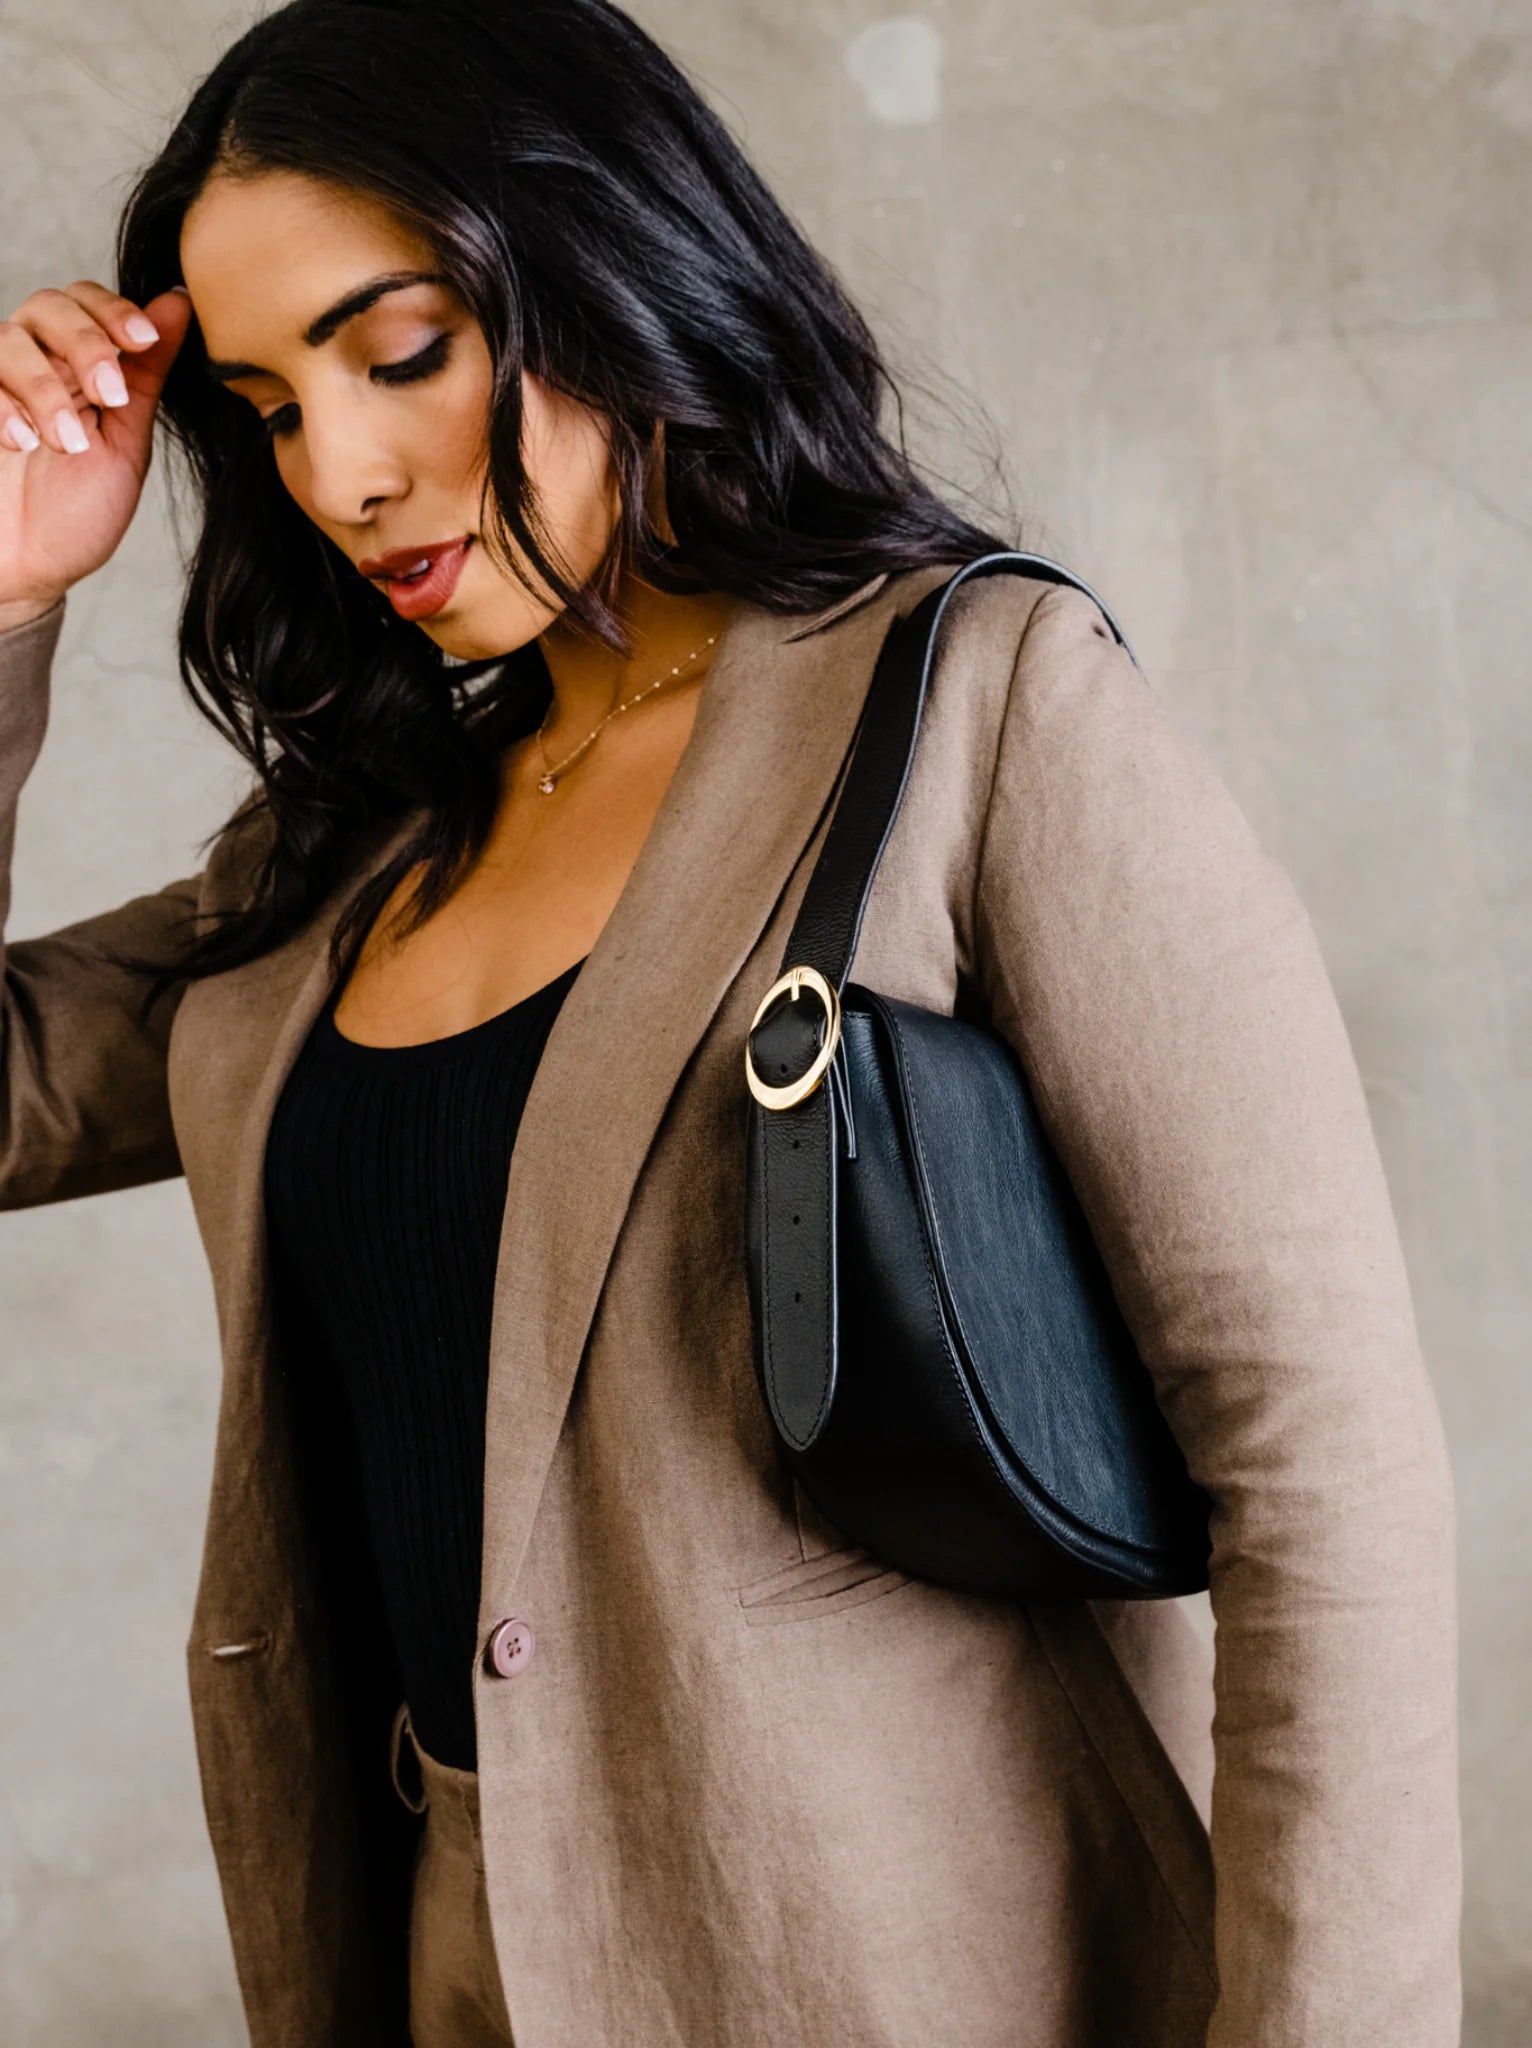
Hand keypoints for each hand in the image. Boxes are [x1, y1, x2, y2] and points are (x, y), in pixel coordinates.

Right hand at [0, 281, 193, 627]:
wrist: (27, 571)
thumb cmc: (76, 514)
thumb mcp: (124, 444)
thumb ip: (145, 376)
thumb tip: (179, 303)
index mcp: (76, 367)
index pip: (88, 302)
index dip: (114, 310)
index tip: (144, 341)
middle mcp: (33, 365)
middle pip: (48, 305)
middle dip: (86, 342)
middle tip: (109, 396)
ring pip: (10, 339)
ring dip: (46, 388)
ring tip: (67, 443)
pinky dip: (3, 407)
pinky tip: (22, 443)